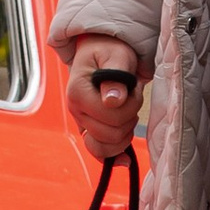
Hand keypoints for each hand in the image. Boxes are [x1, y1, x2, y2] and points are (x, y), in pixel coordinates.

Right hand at [65, 36, 144, 158]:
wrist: (102, 50)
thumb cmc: (110, 50)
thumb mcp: (117, 55)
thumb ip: (116, 75)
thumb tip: (113, 101)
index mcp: (78, 93)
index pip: (111, 116)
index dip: (130, 105)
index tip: (133, 86)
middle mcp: (76, 111)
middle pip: (110, 134)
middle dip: (129, 117)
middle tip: (132, 95)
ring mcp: (82, 122)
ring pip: (107, 146)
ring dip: (126, 131)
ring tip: (128, 108)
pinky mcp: (90, 129)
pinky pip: (99, 153)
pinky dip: (114, 155)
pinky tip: (125, 158)